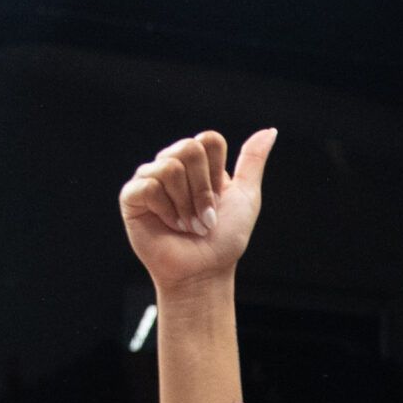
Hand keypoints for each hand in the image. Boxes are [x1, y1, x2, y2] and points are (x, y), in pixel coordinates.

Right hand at [120, 128, 277, 295]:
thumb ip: (253, 162)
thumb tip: (270, 131)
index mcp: (198, 163)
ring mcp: (150, 178)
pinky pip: (150, 186)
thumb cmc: (224, 240)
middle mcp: (172, 165)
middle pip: (189, 149)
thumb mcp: (247, 197)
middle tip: (205, 218)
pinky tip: (170, 225)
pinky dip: (167, 211)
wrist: (205, 272)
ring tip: (188, 226)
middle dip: (203, 191)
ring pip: (170, 167)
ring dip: (187, 205)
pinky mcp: (132, 196)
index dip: (217, 173)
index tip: (219, 201)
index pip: (208, 140)